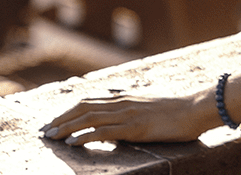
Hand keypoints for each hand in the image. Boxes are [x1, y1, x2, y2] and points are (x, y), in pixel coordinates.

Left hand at [41, 89, 218, 144]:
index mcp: (124, 97)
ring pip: (88, 118)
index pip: (88, 101)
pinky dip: (84, 136)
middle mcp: (121, 102)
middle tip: (45, 130)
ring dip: (67, 127)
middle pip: (82, 107)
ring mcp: (127, 114)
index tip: (55, 120)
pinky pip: (103, 131)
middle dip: (61, 118)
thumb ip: (132, 109)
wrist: (195, 108)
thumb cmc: (177, 110)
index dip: (68, 110)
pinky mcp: (134, 127)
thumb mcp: (149, 105)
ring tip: (52, 136)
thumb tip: (118, 118)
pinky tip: (72, 143)